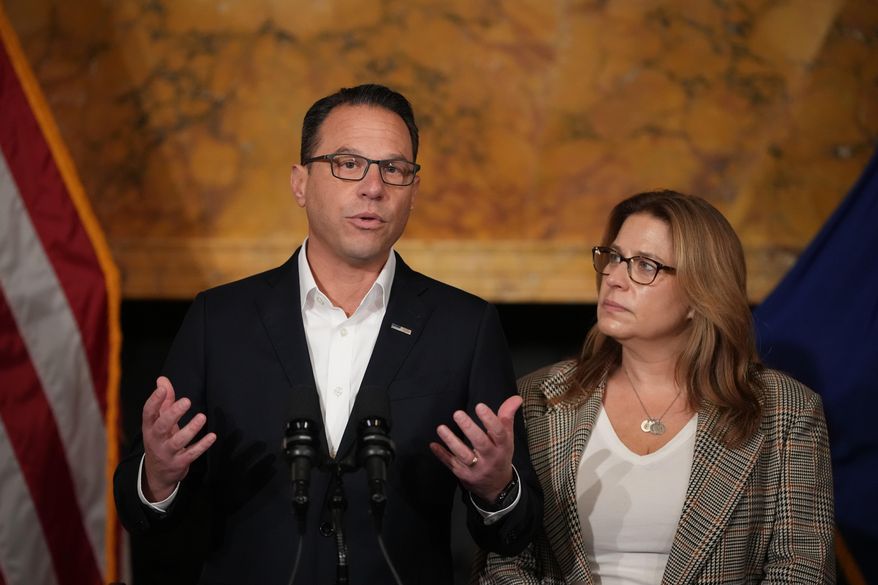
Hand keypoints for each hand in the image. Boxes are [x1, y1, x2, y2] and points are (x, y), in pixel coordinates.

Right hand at [142, 376, 215, 501]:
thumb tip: (162, 380)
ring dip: (190, 429)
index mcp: (149, 427)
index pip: (148, 413)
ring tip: (201, 417)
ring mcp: (167, 453)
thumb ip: (164, 401)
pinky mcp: (179, 463)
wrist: (157, 474)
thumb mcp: (159, 422)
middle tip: (187, 401)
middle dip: (173, 414)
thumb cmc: (161, 440)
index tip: (162, 389)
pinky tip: (212, 436)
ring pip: (178, 441)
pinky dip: (202, 445)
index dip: (154, 400)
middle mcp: (156, 440)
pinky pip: (191, 454)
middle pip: (162, 426)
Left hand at [429, 395, 520, 501]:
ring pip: (463, 455)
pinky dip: (442, 455)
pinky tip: (433, 445)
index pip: (498, 433)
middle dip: (469, 429)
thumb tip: (516, 398)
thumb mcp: (507, 438)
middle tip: (457, 414)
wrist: (497, 488)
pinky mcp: (463, 475)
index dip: (490, 420)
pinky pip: (451, 465)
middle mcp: (490, 458)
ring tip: (441, 428)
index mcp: (502, 447)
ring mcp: (476, 468)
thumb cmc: (500, 456)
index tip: (479, 406)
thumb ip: (507, 417)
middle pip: (480, 443)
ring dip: (451, 441)